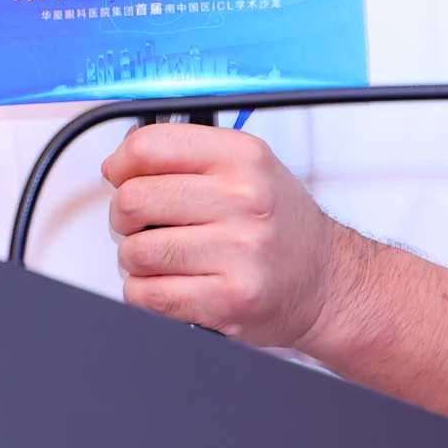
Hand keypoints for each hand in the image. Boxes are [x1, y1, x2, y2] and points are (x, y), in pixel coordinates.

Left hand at [100, 122, 345, 348]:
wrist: (327, 281)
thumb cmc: (279, 224)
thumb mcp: (246, 167)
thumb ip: (186, 153)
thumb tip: (120, 159)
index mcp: (243, 157)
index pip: (149, 146)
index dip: (121, 164)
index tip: (122, 176)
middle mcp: (244, 200)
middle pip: (133, 200)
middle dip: (125, 216)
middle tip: (143, 223)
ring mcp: (238, 252)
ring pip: (135, 252)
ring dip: (138, 259)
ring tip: (166, 257)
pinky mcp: (228, 301)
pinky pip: (147, 295)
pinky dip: (145, 292)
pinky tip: (171, 283)